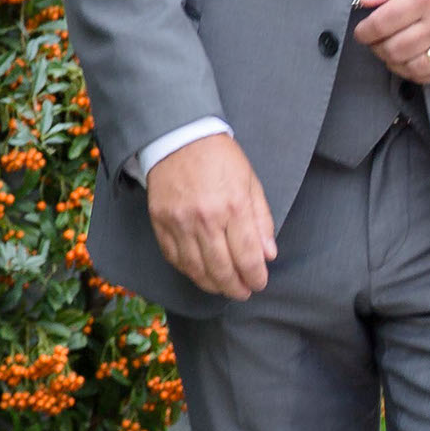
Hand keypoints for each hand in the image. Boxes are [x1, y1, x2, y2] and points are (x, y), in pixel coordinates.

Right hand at [146, 134, 276, 300]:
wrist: (179, 137)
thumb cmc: (220, 158)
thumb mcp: (251, 183)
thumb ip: (261, 220)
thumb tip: (269, 254)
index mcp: (234, 207)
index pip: (248, 256)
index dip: (255, 276)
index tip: (259, 283)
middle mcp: (206, 218)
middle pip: (222, 268)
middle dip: (235, 287)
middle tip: (243, 293)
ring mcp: (180, 222)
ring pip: (196, 269)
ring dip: (212, 285)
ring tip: (224, 289)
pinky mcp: (160, 222)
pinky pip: (174, 257)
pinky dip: (188, 271)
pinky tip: (200, 274)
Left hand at [354, 0, 429, 82]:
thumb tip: (364, 1)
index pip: (383, 23)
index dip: (365, 32)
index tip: (362, 32)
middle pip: (395, 49)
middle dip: (377, 48)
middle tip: (375, 42)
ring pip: (413, 67)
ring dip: (395, 64)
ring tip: (391, 53)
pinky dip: (418, 74)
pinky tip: (411, 64)